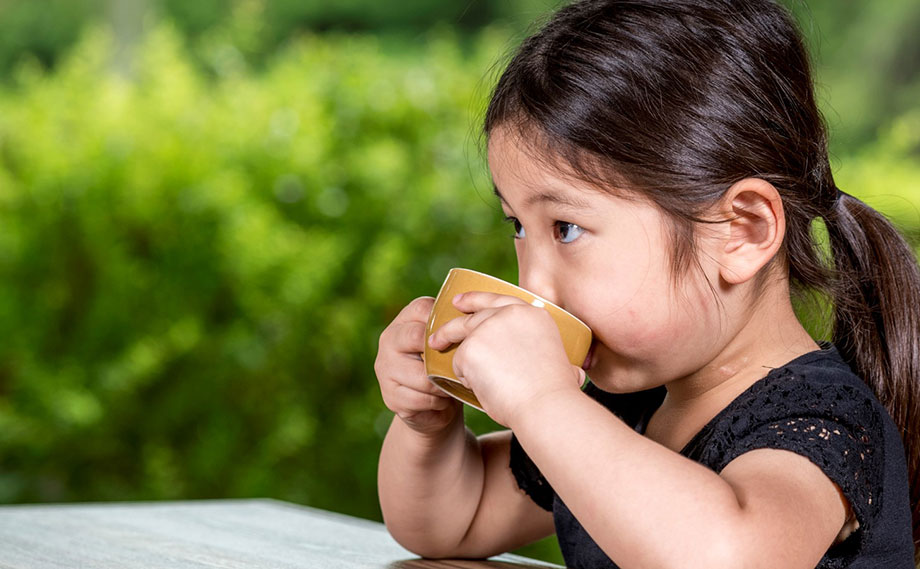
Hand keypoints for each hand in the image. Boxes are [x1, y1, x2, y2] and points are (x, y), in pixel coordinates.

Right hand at [375, 297, 461, 434]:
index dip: (445, 321)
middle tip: (459, 365)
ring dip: (444, 384)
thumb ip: (455, 326)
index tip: (462, 335)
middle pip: (416, 336)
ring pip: (422, 375)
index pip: (422, 309)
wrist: (432, 406)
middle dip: (442, 353)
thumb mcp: (449, 342)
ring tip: (452, 387)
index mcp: (405, 320)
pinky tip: (442, 402)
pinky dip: (438, 403)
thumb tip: (479, 313)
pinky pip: (421, 399)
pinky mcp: (390, 396)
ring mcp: (385, 368)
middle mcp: (390, 340)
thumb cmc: (446, 366)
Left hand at [427, 292, 584, 426]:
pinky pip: (458, 362)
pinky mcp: (471, 347)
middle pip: (473, 313)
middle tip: (438, 330)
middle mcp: (509, 314)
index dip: (476, 299)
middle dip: (452, 320)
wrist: (545, 405)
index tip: (460, 301)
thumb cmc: (556, 395)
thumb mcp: (564, 364)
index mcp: (533, 314)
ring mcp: (488, 328)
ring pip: (460, 334)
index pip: (499, 298)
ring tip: (436, 348)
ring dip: (447, 342)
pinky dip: (464, 377)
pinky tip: (477, 387)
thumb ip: (560, 362)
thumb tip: (575, 372)